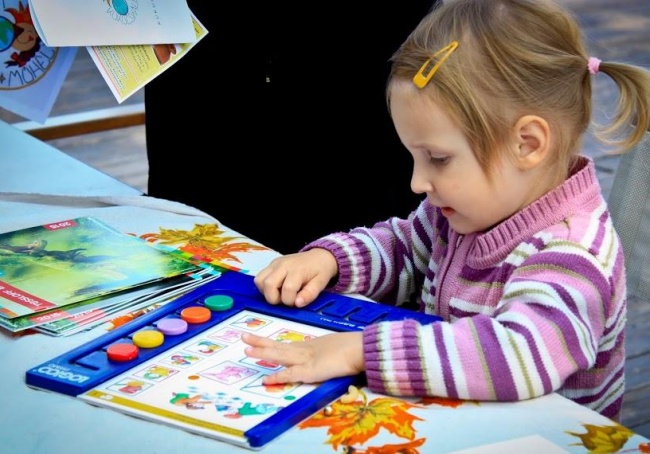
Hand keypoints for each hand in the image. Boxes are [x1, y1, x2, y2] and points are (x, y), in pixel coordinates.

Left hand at [241, 331, 363, 384]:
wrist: (360, 349)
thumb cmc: (351, 348)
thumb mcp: (332, 348)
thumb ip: (322, 352)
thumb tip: (320, 355)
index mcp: (308, 347)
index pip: (285, 346)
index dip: (270, 345)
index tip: (256, 341)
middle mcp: (304, 351)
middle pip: (278, 346)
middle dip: (260, 342)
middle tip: (243, 336)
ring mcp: (306, 360)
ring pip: (280, 355)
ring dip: (263, 352)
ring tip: (247, 348)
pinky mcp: (310, 371)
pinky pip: (291, 374)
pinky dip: (278, 377)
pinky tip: (266, 379)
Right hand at [254, 248, 337, 306]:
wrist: (319, 256)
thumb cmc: (320, 271)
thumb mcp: (320, 283)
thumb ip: (310, 294)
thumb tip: (297, 304)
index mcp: (297, 270)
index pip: (287, 289)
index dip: (290, 301)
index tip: (296, 301)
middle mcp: (283, 265)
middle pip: (268, 285)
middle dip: (274, 299)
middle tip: (286, 299)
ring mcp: (275, 264)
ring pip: (259, 281)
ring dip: (267, 292)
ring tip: (280, 294)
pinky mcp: (271, 264)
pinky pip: (259, 277)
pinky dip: (264, 287)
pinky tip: (276, 288)